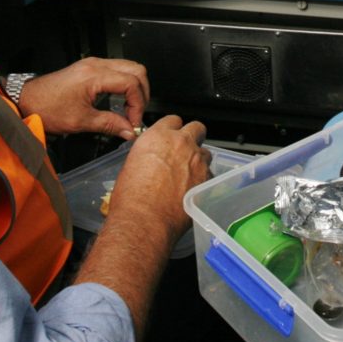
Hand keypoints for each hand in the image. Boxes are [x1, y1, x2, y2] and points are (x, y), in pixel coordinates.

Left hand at [17, 57, 149, 138]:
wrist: (26, 100)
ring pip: (128, 68)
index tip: (133, 122)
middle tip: (136, 114)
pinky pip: (117, 70)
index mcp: (94, 75)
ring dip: (134, 88)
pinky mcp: (89, 68)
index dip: (138, 104)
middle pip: (136, 70)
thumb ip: (109, 125)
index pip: (131, 83)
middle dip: (142, 93)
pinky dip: (124, 85)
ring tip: (129, 110)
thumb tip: (129, 131)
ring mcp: (93, 64)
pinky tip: (119, 102)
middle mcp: (96, 65)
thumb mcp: (80, 121)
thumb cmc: (47, 108)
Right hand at [105, 115, 211, 242]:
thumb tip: (154, 157)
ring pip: (205, 152)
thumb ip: (148, 153)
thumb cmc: (132, 198)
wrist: (144, 221)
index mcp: (157, 136)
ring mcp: (196, 160)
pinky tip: (192, 190)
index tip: (171, 136)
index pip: (172, 120)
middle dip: (193, 137)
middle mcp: (180, 143)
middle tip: (185, 151)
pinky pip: (210, 173)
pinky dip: (203, 179)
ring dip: (199, 160)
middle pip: (196, 128)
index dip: (172, 129)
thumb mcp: (132, 165)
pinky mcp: (207, 178)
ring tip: (188, 175)